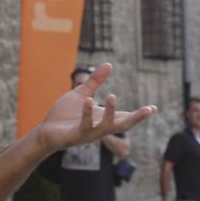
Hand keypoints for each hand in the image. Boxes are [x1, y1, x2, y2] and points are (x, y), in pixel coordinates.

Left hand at [35, 63, 155, 153]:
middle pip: (123, 126)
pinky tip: (89, 101)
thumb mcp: (81, 94)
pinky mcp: (76, 136)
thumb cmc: (64, 115)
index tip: (154, 108)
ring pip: (106, 127)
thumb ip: (95, 82)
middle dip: (137, 118)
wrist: (45, 131)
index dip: (139, 114)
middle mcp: (99, 128)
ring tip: (112, 96)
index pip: (125, 117)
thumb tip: (110, 64)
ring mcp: (89, 133)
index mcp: (102, 118)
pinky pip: (86, 126)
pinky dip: (88, 114)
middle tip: (149, 110)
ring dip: (111, 113)